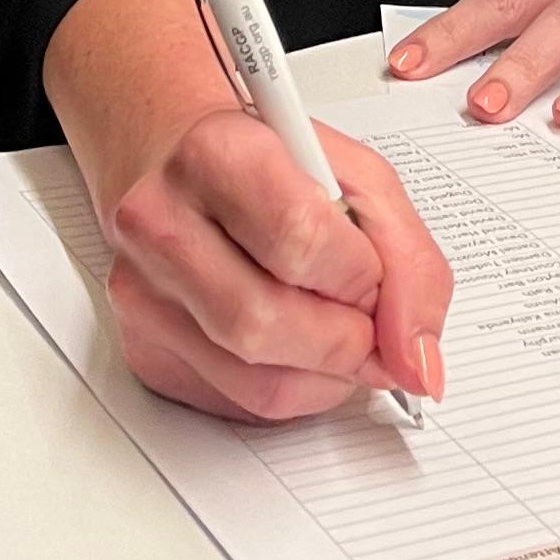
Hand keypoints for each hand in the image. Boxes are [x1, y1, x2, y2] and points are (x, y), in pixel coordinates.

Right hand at [101, 103, 454, 425]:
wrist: (172, 156)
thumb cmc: (264, 158)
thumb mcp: (353, 173)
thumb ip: (407, 258)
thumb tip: (418, 361)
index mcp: (214, 154)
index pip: (298, 239)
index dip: (359, 274)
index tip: (373, 272)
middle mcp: (160, 224)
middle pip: (266, 325)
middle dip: (347, 339)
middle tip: (367, 318)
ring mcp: (141, 294)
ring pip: (257, 384)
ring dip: (328, 375)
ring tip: (338, 330)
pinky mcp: (142, 349)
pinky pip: (239, 405)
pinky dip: (294, 388)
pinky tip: (296, 343)